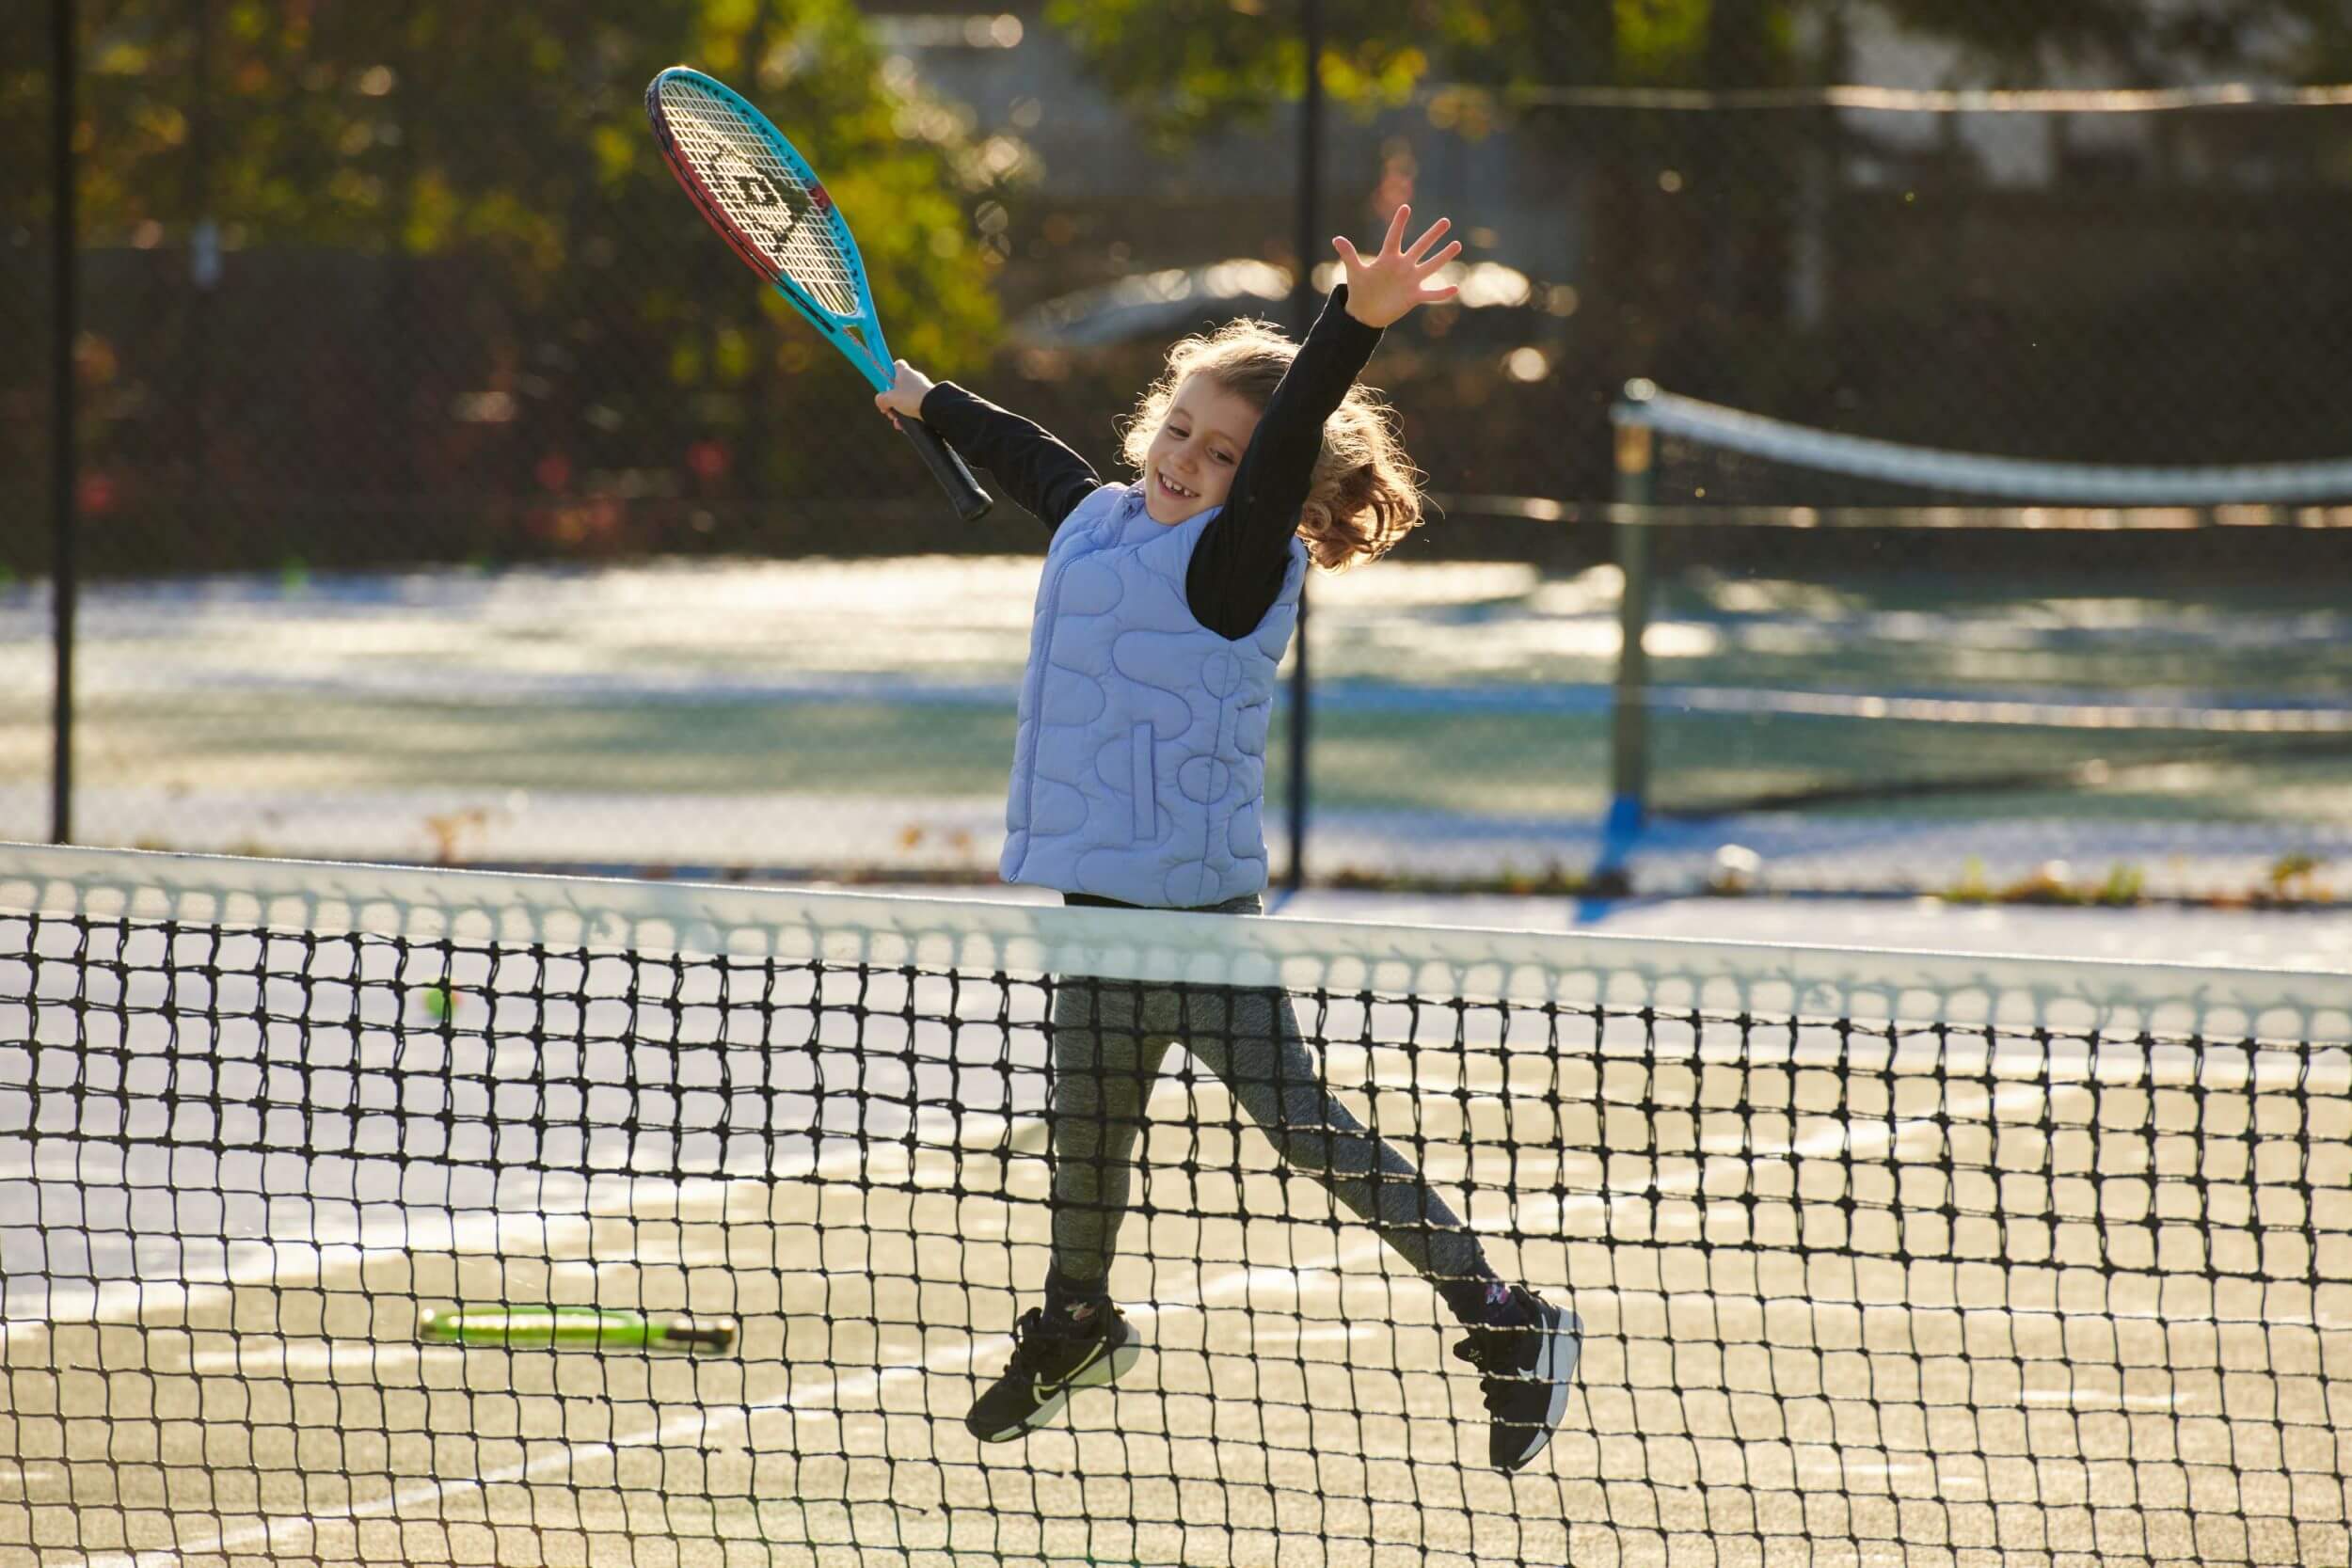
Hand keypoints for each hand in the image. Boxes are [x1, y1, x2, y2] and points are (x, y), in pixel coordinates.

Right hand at [874, 359, 935, 425]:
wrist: (934, 408)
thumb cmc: (911, 398)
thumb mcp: (890, 398)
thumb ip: (881, 399)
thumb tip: (880, 401)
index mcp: (905, 372)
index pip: (897, 365)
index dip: (889, 372)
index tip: (885, 382)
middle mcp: (915, 379)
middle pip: (899, 387)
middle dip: (892, 401)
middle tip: (888, 410)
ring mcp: (922, 390)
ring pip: (906, 400)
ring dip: (899, 412)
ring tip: (897, 422)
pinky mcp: (928, 401)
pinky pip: (914, 408)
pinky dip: (909, 416)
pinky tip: (904, 426)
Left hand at [1333, 206, 1462, 328]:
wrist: (1366, 312)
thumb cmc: (1360, 289)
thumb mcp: (1355, 272)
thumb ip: (1349, 255)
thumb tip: (1336, 239)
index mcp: (1388, 258)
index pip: (1394, 237)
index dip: (1399, 224)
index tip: (1405, 208)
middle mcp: (1403, 266)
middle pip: (1420, 247)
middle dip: (1433, 235)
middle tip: (1445, 221)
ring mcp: (1410, 281)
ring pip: (1430, 266)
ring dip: (1443, 257)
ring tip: (1457, 244)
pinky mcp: (1414, 296)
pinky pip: (1431, 294)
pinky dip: (1442, 293)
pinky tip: (1455, 288)